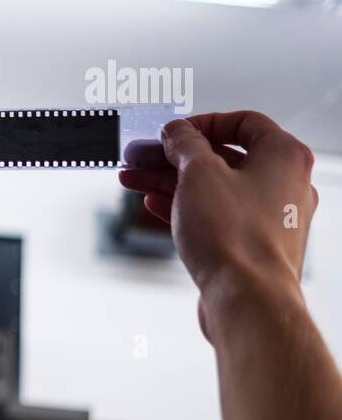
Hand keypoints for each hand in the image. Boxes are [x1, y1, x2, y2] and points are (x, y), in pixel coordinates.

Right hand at [119, 111, 317, 337]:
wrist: (246, 298)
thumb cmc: (236, 236)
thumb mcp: (197, 173)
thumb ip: (183, 144)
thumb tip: (176, 132)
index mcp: (284, 156)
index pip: (243, 122)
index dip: (202, 123)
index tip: (173, 132)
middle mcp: (285, 184)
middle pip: (222, 157)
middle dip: (174, 157)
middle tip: (142, 156)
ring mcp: (271, 216)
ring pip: (215, 188)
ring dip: (172, 181)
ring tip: (135, 180)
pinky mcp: (252, 244)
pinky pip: (217, 215)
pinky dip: (186, 207)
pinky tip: (155, 205)